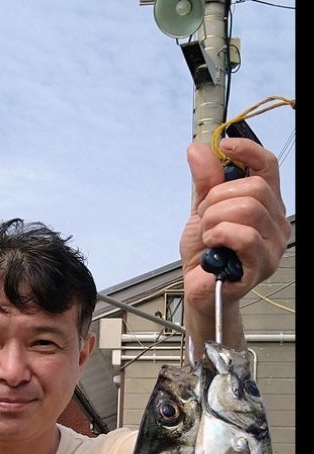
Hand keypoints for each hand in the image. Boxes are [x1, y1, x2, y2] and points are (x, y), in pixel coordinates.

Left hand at [179, 138, 288, 349]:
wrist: (198, 288)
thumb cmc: (205, 253)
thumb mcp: (200, 211)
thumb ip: (204, 182)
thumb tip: (198, 149)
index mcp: (265, 203)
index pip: (267, 166)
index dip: (247, 150)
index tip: (225, 145)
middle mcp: (275, 221)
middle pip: (254, 188)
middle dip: (217, 199)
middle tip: (205, 218)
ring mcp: (273, 243)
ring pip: (247, 209)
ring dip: (214, 219)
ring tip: (208, 234)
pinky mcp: (263, 264)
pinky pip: (244, 236)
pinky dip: (219, 236)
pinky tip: (212, 246)